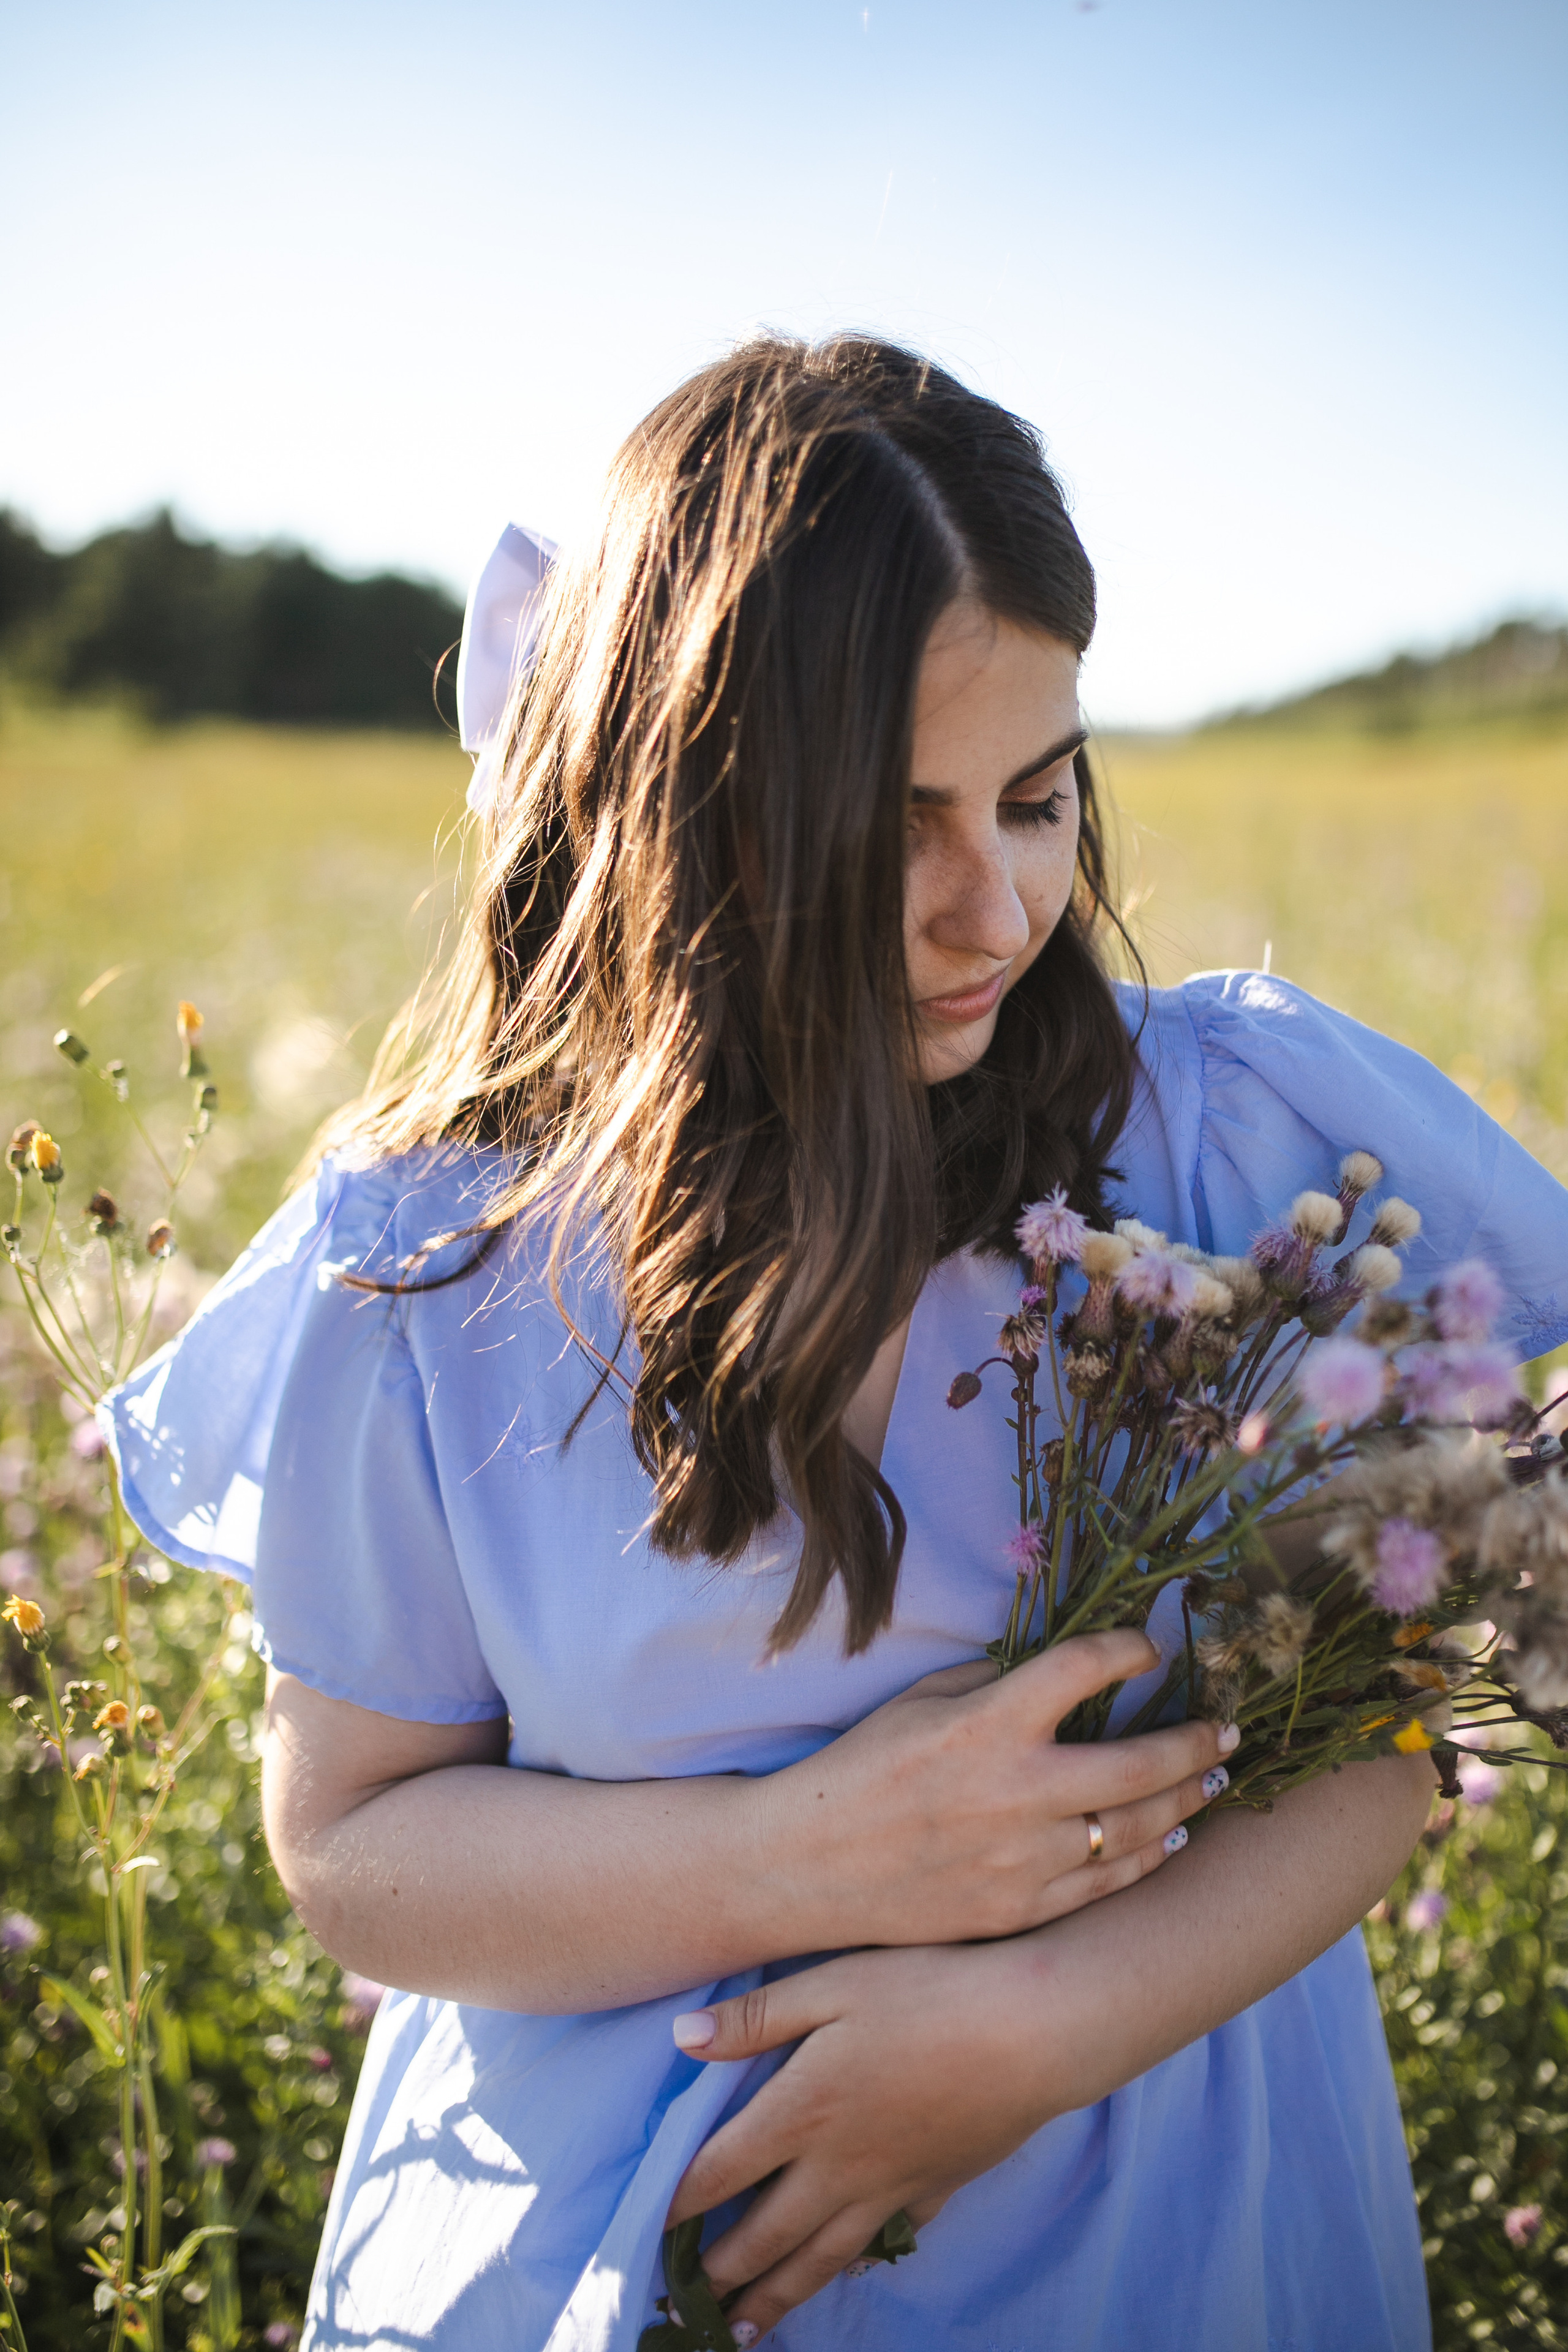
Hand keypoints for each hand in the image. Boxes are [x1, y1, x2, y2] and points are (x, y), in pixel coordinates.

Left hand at [666, 1941, 1068, 2339]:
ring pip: (818, 2258)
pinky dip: (853, 2266)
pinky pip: (883, 2241)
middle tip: (677, 2302)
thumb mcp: (833, 1981)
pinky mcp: (935, 2188)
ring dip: (773, 2298)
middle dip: (716, 2273)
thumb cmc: (929, 1990)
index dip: (676, 2204)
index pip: (719, 2172)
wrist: (1033, 2030)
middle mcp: (837, 2165)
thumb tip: (680, 2038)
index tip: (643, 2228)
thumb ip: (755, 2015)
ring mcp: (889, 2185)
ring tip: (739, 2331)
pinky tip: (845, 2273)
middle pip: (763, 2235)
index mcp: (801, 2111)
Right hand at [760, 1630, 1236, 1951]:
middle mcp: (1016, 1792)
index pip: (1083, 1669)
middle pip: (1141, 1762)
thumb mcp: (918, 1703)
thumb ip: (993, 1684)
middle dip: (1197, 1740)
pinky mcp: (1021, 1910)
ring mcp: (1024, 1859)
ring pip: (1138, 1828)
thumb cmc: (860, 1770)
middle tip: (1229, 1727)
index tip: (1149, 1648)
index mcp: (986, 1725)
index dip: (1129, 1650)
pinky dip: (1150, 1856)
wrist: (807, 1868)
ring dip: (1186, 1799)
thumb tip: (1059, 1675)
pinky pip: (1108, 1881)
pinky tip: (1171, 1838)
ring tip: (1213, 1778)